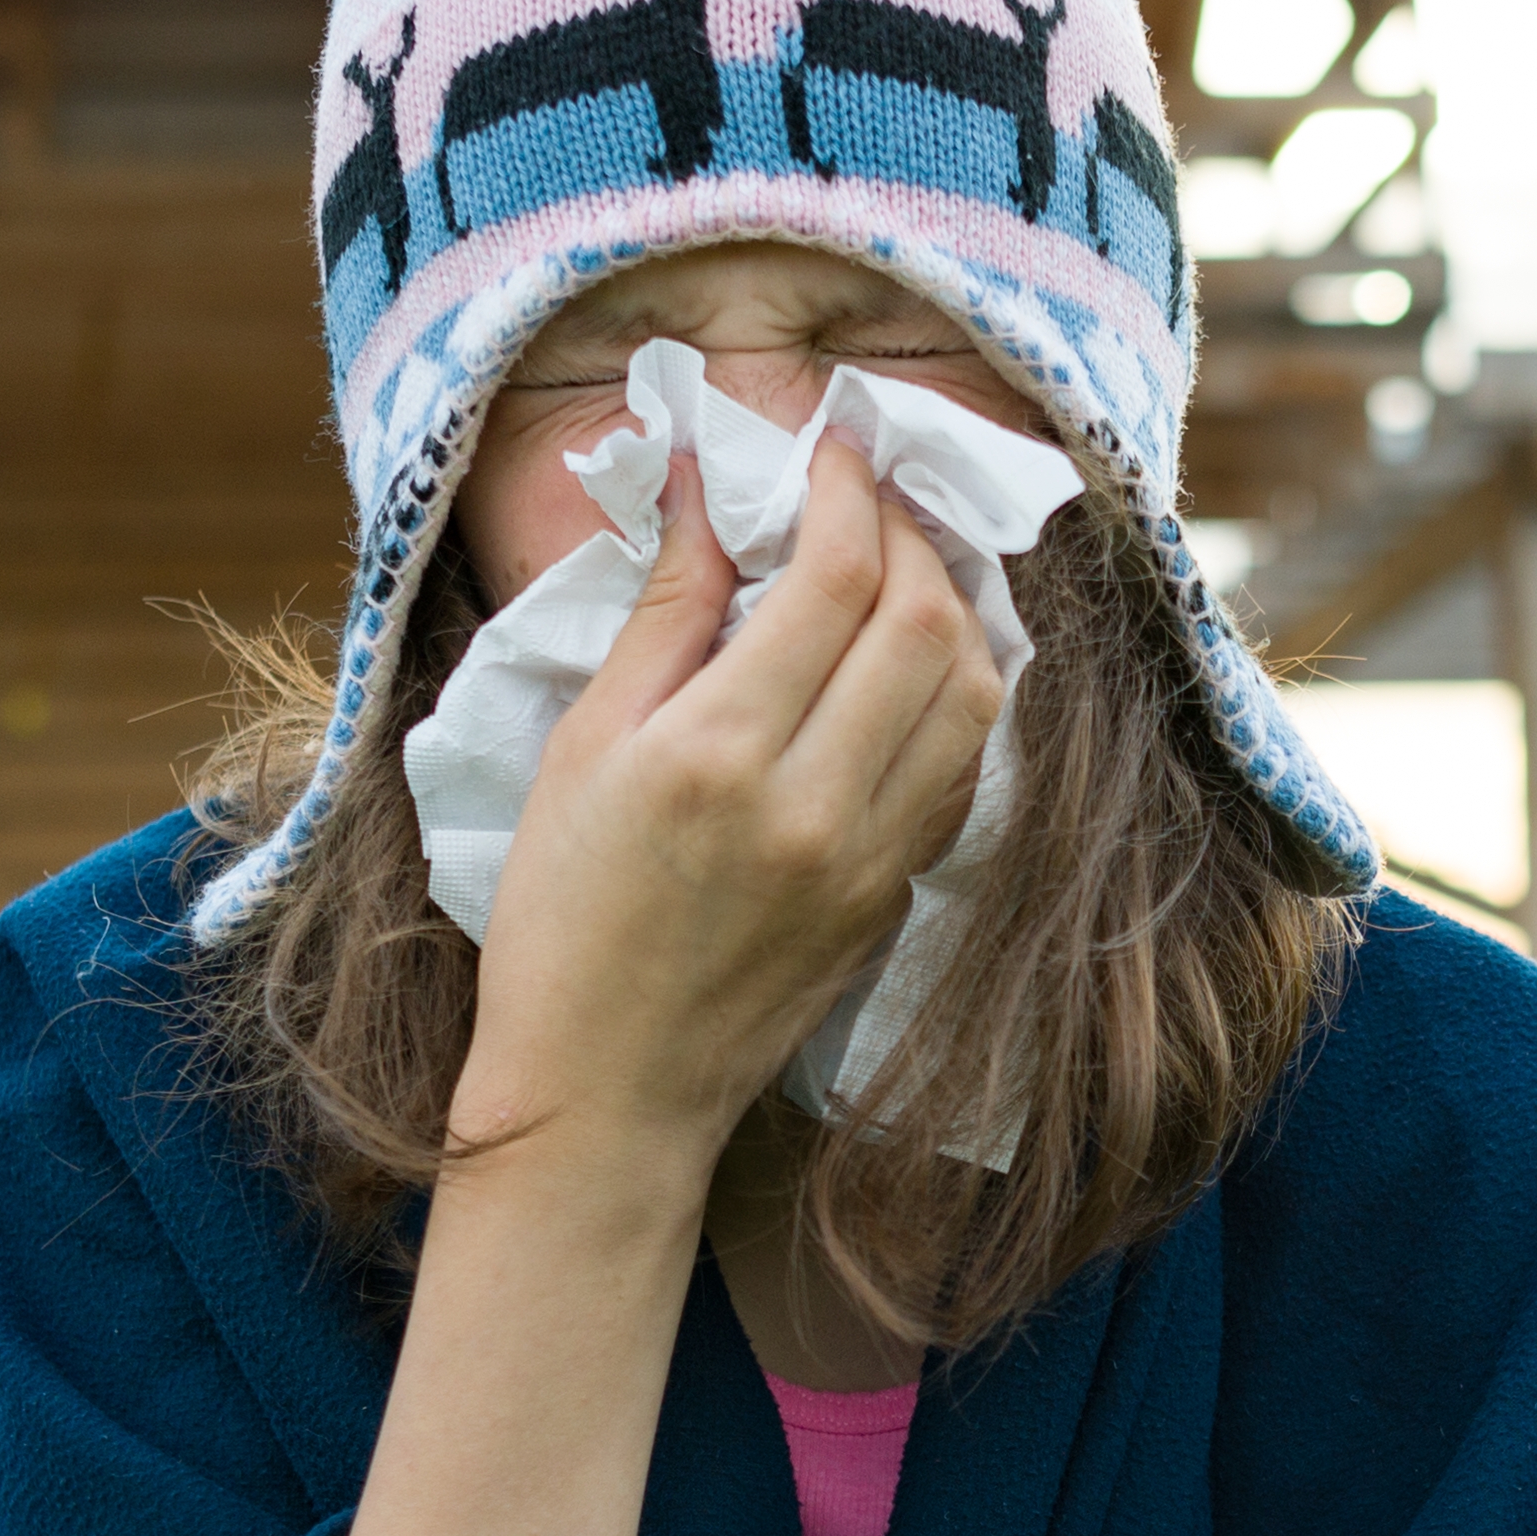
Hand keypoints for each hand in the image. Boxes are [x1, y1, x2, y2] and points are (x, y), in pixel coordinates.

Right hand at [450, 432, 1002, 1191]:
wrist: (608, 1089)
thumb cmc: (562, 917)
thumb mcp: (582, 747)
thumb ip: (663, 610)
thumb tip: (705, 482)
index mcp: (717, 755)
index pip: (835, 576)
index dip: (848, 488)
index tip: (832, 446)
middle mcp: (815, 802)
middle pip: (926, 618)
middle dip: (909, 528)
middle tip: (869, 492)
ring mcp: (874, 856)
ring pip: (974, 688)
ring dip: (952, 602)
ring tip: (899, 563)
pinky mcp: (899, 893)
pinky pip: (966, 762)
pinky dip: (959, 688)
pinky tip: (913, 660)